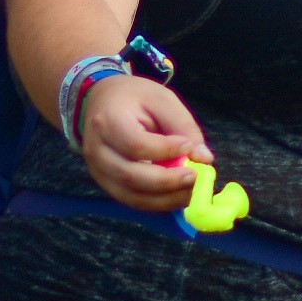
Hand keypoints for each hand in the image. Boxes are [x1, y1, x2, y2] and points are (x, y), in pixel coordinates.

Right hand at [81, 75, 212, 211]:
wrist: (102, 99)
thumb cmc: (135, 97)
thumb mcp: (162, 99)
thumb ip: (184, 127)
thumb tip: (204, 158)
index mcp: (108, 122)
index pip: (136, 145)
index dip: (165, 151)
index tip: (189, 147)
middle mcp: (97, 150)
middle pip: (130, 176)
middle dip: (167, 182)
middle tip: (195, 177)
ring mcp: (97, 169)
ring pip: (129, 194)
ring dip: (163, 199)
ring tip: (191, 192)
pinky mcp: (104, 182)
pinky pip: (129, 199)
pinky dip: (155, 202)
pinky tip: (176, 197)